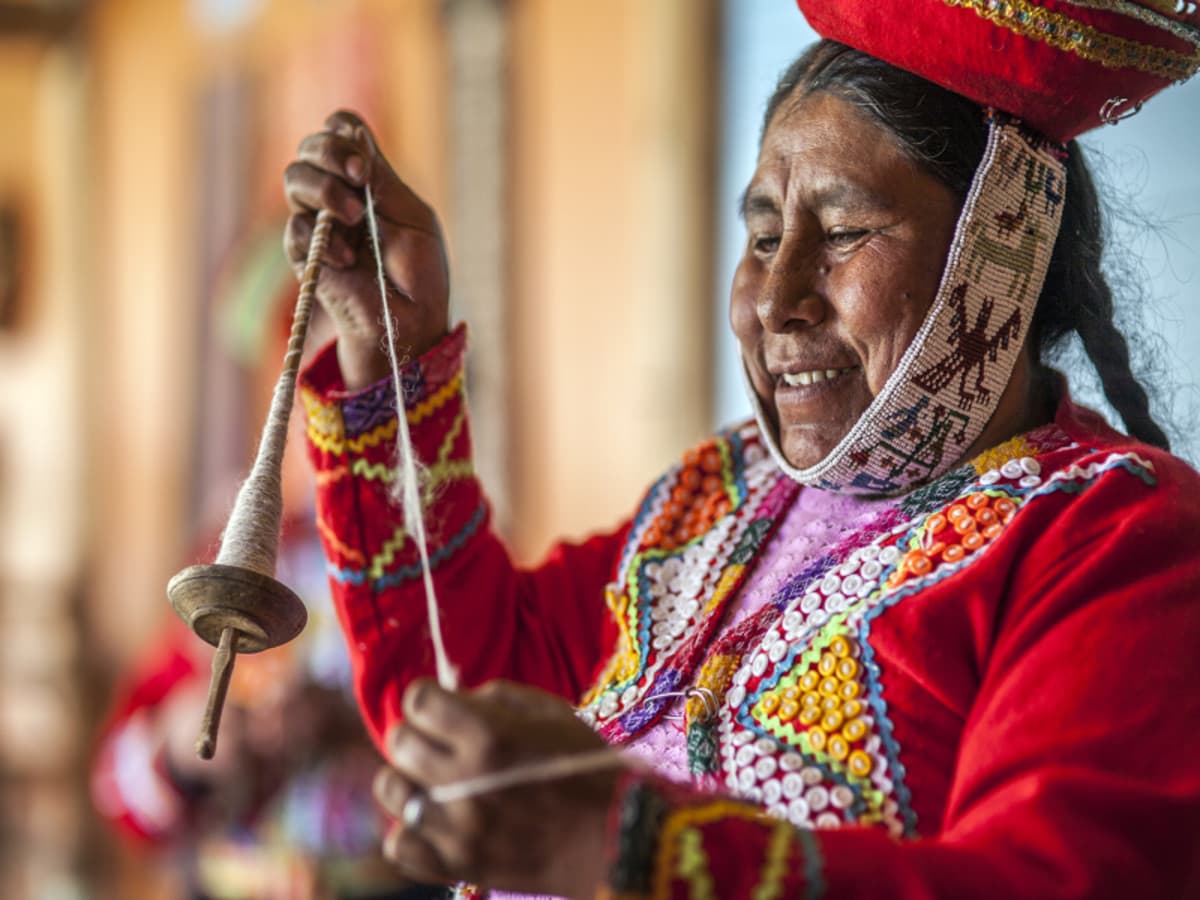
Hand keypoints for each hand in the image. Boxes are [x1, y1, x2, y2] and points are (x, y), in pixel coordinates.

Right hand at [283, 110, 449, 388]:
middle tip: (358, 175)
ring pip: (295, 178)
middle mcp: (339, 194)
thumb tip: (354, 134)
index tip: (364, 157)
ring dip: (325, 189)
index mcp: (368, 180)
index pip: (340, 132)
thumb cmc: (419, 275)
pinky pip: (295, 228)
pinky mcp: (304, 255)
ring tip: (353, 217)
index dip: (342, 131)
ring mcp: (319, 223)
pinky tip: (348, 260)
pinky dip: (322, 239)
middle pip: (310, 146)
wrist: (409, 325)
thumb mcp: (412, 218)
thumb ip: (382, 180)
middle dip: (329, 151)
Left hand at [373, 680, 625, 896]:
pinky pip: (398, 845)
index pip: (417, 700)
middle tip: (440, 742)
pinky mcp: (456, 866)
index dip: (427, 698)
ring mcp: (456, 828)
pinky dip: (410, 830)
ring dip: (408, 777)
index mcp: (490, 735)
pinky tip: (435, 820)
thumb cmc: (586, 767)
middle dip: (417, 733)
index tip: (441, 707)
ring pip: (390, 789)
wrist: (614, 837)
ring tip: (434, 781)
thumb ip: (494, 697)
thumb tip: (451, 697)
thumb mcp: (550, 711)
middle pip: (399, 740)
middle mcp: (464, 780)